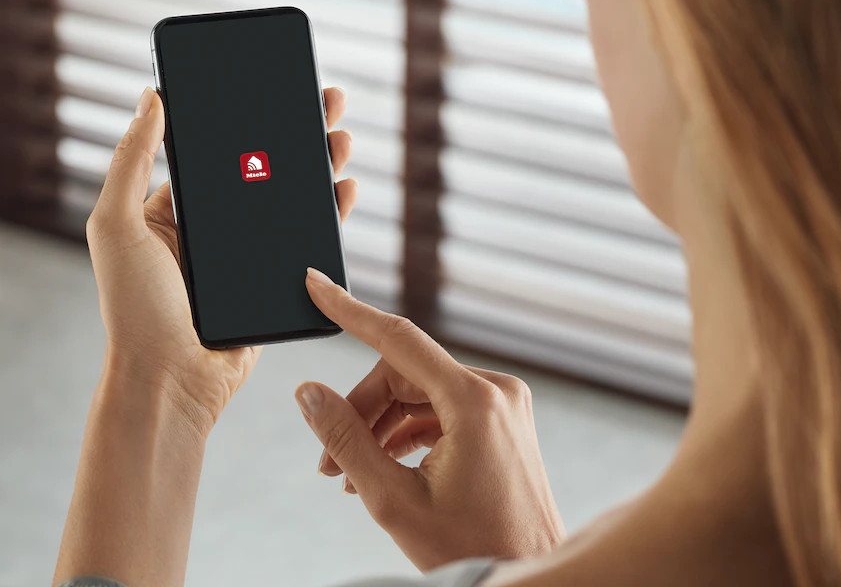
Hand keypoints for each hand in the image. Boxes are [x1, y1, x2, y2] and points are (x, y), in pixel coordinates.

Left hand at [86, 86, 356, 430]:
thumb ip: (129, 160)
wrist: (171, 383)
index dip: (244, 117)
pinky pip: (304, 242)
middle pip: (261, 168)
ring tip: (340, 136)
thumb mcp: (117, 226)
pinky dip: (328, 215)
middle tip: (323, 100)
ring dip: (317, 166)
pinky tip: (344, 190)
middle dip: (294, 132)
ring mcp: (244, 258)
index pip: (216, 151)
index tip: (270, 85)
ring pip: (289, 201)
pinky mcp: (272, 285)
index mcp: (173, 210)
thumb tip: (150, 97)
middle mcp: (210, 230)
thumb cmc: (134, 310)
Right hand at [295, 269, 565, 570]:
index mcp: (474, 402)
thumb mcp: (392, 498)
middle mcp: (495, 391)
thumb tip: (309, 393)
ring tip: (347, 474)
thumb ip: (345, 439)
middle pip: (402, 374)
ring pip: (419, 392)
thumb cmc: (472, 548)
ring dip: (379, 426)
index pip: (397, 337)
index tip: (316, 284)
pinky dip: (407, 432)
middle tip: (326, 460)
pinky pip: (441, 409)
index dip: (348, 310)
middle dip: (361, 411)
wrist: (532, 574)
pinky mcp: (502, 421)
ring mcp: (503, 405)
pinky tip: (381, 467)